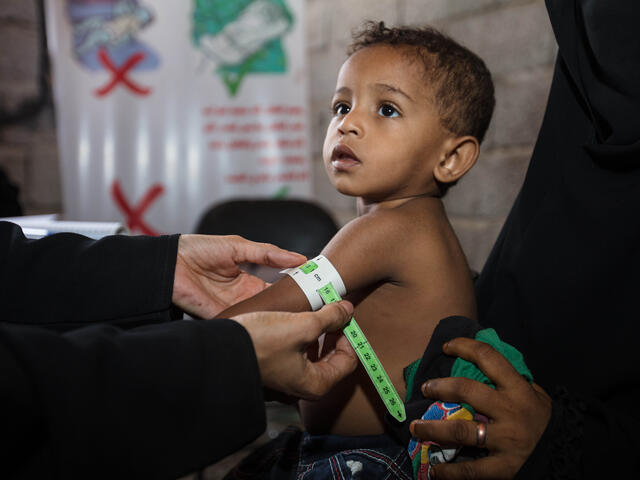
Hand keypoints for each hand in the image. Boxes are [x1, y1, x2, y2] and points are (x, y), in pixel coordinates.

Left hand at [172, 234, 305, 317]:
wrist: (170, 262)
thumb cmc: (200, 248)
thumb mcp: (239, 247)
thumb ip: (268, 254)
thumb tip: (298, 258)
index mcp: (249, 280)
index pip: (277, 289)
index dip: (294, 291)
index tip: (314, 293)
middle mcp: (244, 296)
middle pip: (272, 307)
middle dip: (289, 310)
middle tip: (311, 312)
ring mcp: (233, 309)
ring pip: (260, 318)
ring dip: (275, 319)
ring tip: (297, 321)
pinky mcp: (220, 318)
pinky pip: (241, 324)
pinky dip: (255, 325)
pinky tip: (272, 326)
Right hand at [232, 301, 357, 399]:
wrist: (221, 349)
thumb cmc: (261, 342)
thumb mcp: (302, 325)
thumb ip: (330, 317)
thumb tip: (347, 310)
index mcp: (317, 384)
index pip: (349, 360)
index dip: (349, 334)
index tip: (342, 314)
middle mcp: (305, 385)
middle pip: (335, 357)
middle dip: (335, 333)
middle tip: (331, 310)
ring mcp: (291, 377)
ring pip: (318, 353)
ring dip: (320, 332)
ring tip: (314, 312)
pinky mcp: (279, 367)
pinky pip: (302, 351)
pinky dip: (305, 335)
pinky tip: (297, 320)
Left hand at [409, 338, 551, 479]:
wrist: (568, 454)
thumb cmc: (544, 420)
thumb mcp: (535, 395)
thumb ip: (511, 381)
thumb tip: (480, 364)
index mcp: (518, 388)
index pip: (489, 357)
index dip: (464, 347)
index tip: (445, 346)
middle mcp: (511, 410)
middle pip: (467, 390)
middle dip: (440, 387)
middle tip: (425, 388)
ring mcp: (506, 439)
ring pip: (461, 430)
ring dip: (433, 428)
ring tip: (416, 427)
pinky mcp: (505, 467)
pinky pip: (472, 470)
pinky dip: (449, 471)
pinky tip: (434, 471)